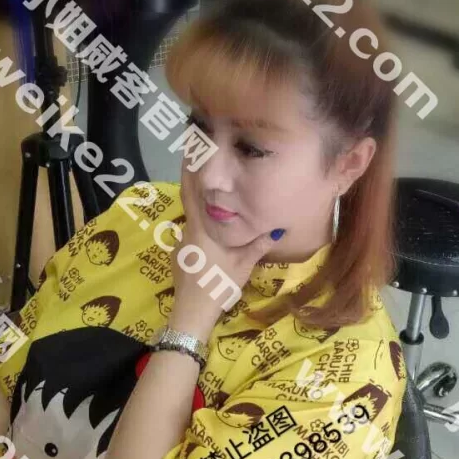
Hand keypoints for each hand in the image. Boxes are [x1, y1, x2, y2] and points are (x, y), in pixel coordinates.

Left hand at [170, 162, 278, 336]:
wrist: (192, 311)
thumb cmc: (218, 284)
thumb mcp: (243, 264)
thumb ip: (258, 243)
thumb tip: (278, 228)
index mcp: (202, 227)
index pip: (193, 190)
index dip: (191, 168)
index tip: (192, 147)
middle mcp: (188, 229)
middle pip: (188, 198)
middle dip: (192, 177)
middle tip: (197, 157)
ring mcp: (180, 243)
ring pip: (189, 216)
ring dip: (197, 202)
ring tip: (211, 191)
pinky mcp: (179, 255)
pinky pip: (190, 231)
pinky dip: (197, 222)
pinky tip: (209, 227)